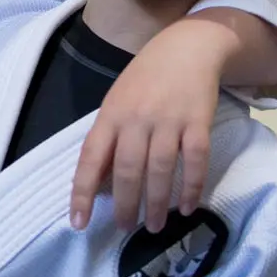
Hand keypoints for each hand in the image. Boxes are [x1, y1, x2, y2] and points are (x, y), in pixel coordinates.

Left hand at [70, 18, 236, 233]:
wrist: (186, 48)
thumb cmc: (145, 79)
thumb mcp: (117, 102)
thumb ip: (109, 138)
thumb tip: (101, 182)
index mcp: (110, 115)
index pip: (90, 158)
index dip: (82, 192)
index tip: (78, 221)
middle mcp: (136, 119)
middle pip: (127, 169)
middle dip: (125, 205)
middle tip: (125, 229)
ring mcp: (168, 120)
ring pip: (160, 169)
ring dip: (157, 203)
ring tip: (155, 227)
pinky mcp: (198, 122)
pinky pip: (195, 161)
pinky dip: (191, 187)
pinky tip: (187, 207)